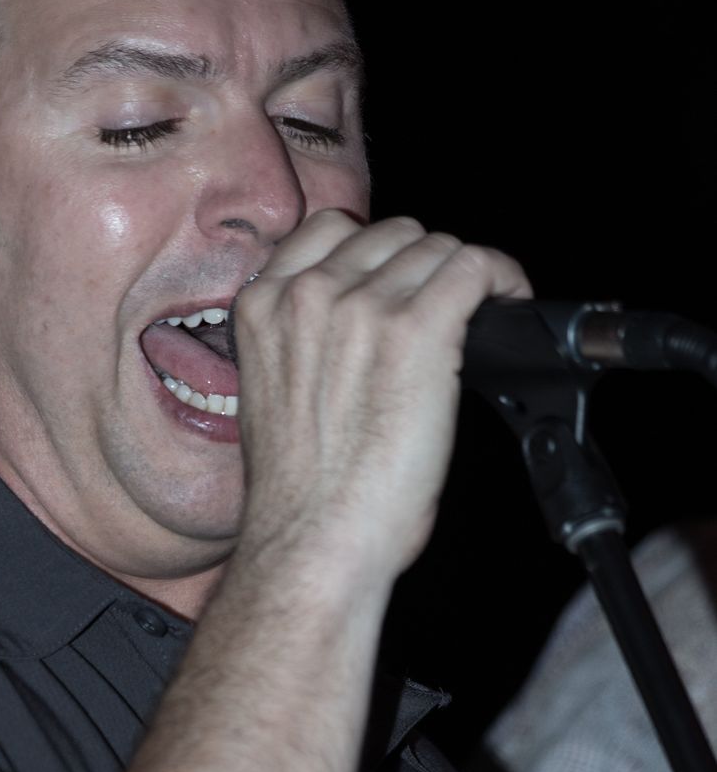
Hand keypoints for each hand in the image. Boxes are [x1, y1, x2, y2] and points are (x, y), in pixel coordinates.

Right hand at [232, 213, 531, 582]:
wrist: (312, 541)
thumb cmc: (299, 497)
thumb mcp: (274, 394)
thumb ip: (306, 343)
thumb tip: (365, 333)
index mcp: (261, 307)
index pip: (328, 230)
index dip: (376, 251)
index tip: (400, 278)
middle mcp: (307, 294)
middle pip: (392, 235)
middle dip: (423, 267)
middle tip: (445, 309)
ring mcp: (362, 307)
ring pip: (436, 248)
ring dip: (463, 277)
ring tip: (481, 311)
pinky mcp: (417, 331)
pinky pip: (475, 268)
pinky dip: (501, 278)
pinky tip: (510, 302)